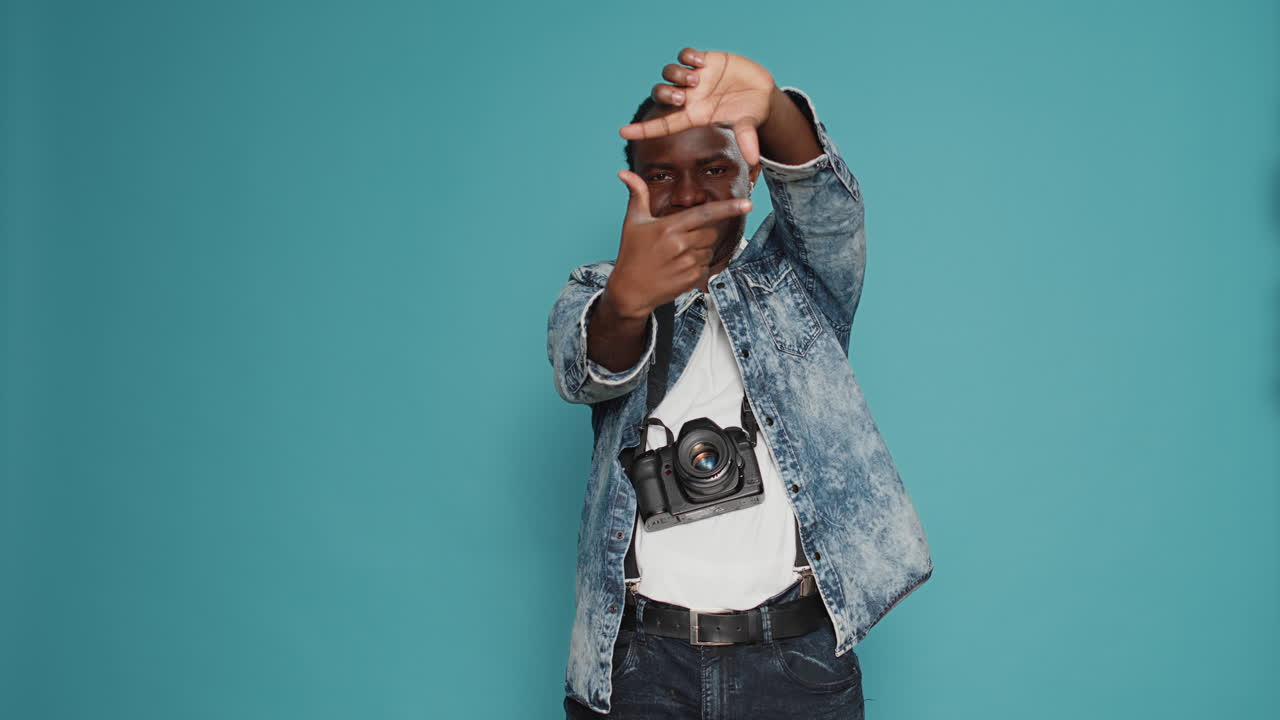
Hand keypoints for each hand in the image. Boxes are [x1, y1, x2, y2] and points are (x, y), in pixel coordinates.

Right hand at [603, 169, 751, 317]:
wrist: (630, 290)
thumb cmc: (632, 253)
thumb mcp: (633, 222)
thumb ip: (637, 195)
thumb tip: (624, 172)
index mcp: (668, 227)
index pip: (705, 213)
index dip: (729, 208)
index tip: (748, 204)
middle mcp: (680, 245)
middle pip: (711, 232)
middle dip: (702, 234)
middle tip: (681, 240)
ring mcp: (687, 264)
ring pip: (709, 249)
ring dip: (699, 250)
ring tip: (676, 256)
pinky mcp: (691, 279)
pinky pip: (706, 266)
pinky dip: (697, 266)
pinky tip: (679, 268)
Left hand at [619, 47, 774, 166]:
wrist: (761, 92)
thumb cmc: (750, 113)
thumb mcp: (746, 126)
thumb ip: (746, 139)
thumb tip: (754, 160)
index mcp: (693, 116)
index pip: (662, 125)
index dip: (642, 129)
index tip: (622, 132)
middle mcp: (690, 98)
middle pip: (660, 94)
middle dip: (666, 94)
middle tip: (683, 96)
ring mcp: (695, 78)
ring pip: (670, 73)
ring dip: (678, 75)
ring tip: (697, 78)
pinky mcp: (705, 61)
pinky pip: (685, 55)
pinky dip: (689, 57)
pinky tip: (703, 62)